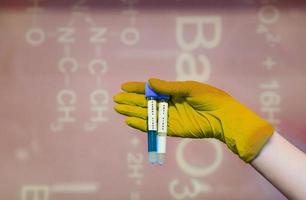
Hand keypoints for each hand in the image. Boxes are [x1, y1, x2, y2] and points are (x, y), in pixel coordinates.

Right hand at [113, 78, 273, 161]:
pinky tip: (130, 121)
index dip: (137, 88)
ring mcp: (169, 117)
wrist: (223, 116)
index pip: (151, 89)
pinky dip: (141, 125)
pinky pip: (154, 127)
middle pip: (145, 102)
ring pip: (146, 114)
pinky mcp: (171, 129)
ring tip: (119, 109)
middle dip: (130, 101)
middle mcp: (168, 104)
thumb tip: (150, 81)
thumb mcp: (189, 88)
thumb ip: (169, 87)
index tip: (123, 87)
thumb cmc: (209, 98)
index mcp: (172, 92)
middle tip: (116, 99)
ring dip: (132, 112)